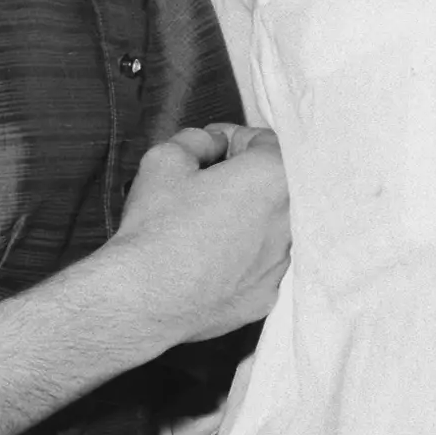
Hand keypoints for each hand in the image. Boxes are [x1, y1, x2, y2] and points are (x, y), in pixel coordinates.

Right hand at [104, 123, 289, 343]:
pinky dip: (240, 257)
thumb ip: (197, 140)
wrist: (146, 296)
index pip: (266, 142)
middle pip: (273, 185)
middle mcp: (289, 220)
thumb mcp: (165, 159)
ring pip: (269, 227)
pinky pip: (259, 265)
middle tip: (206, 184)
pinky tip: (208, 258)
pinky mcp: (267, 295)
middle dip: (244, 178)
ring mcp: (281, 263)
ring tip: (205, 224)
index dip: (233, 138)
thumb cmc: (158, 225)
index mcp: (273, 178)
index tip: (210, 148)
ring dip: (245, 218)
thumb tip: (210, 143)